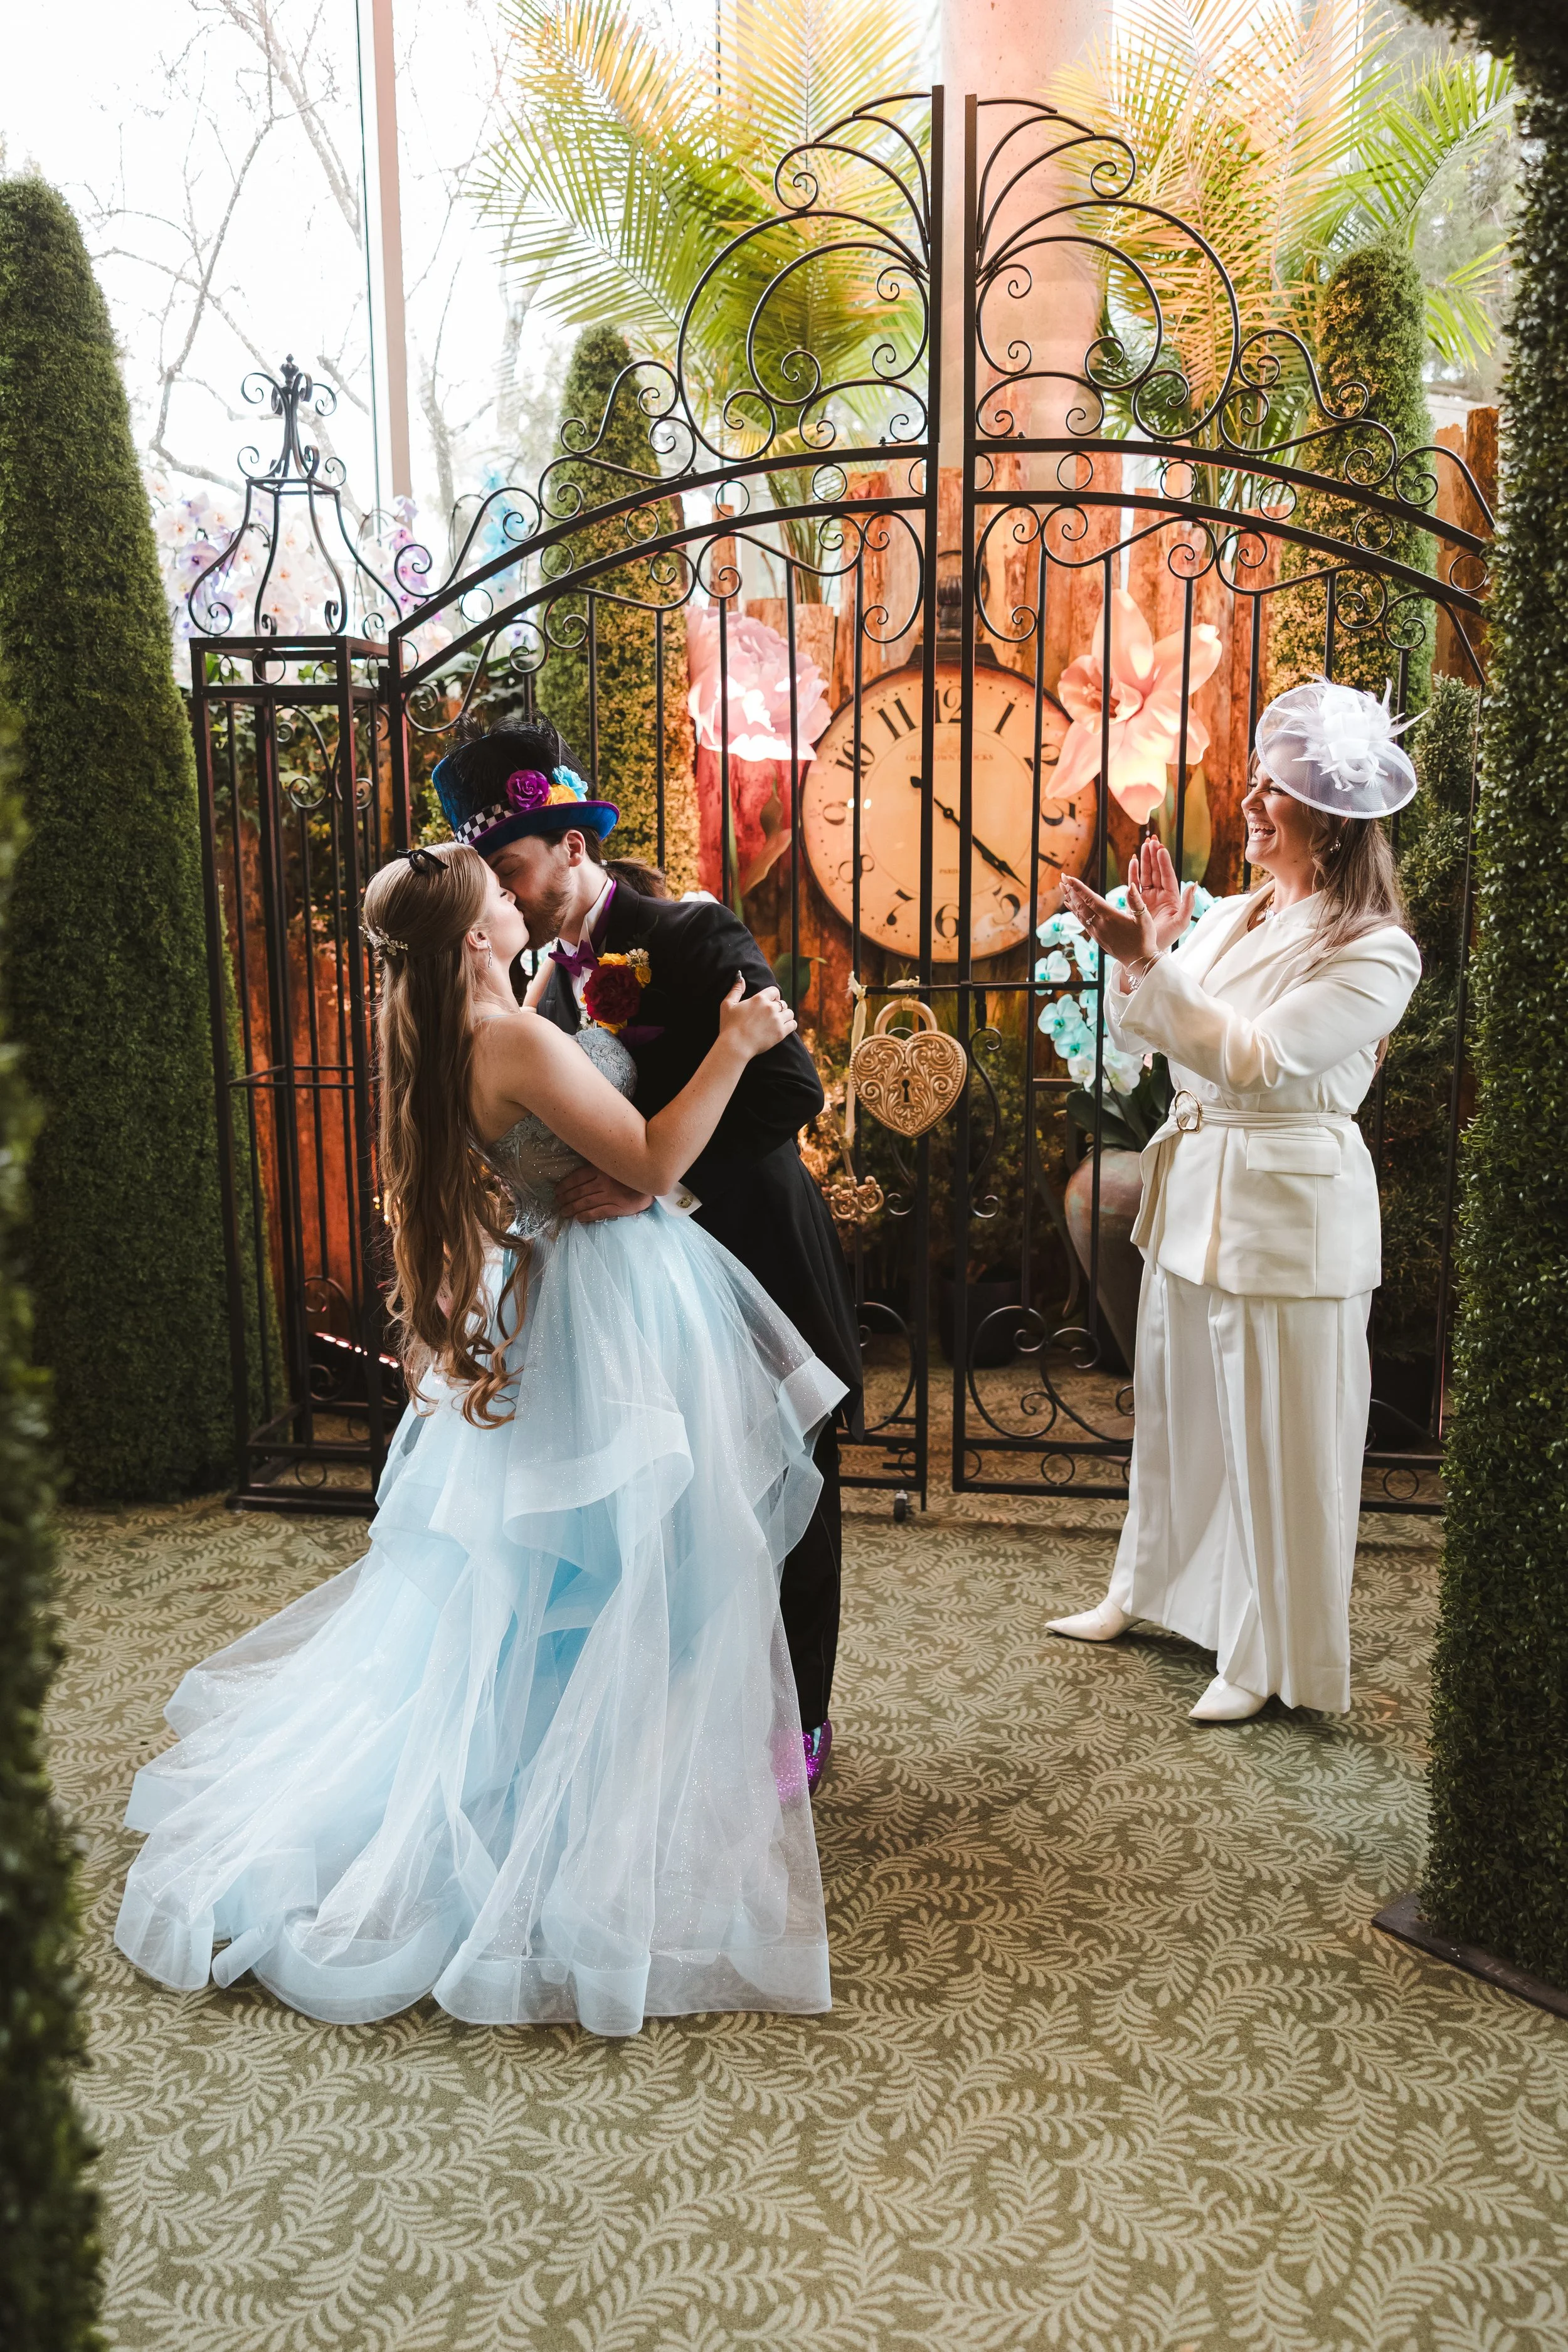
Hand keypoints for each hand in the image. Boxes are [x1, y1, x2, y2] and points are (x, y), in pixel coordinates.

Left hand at [554, 1166, 654, 1223]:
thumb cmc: (631, 1172)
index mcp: (601, 1169)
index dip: (564, 1186)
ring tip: (564, 1212)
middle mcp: (605, 1182)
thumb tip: (578, 1174)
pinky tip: (578, 1219)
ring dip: (572, 1208)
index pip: (577, 1178)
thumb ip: (598, 1167)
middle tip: (557, 1204)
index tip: (557, 1191)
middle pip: (579, 1191)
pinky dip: (587, 1216)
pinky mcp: (619, 1207)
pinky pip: (599, 1213)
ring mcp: (612, 1195)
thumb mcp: (613, 1164)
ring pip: (586, 1203)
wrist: (653, 1181)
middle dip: (565, 1199)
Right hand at [718, 973, 796, 1059]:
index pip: (775, 991)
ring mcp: (777, 1020)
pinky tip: (784, 1028)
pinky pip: (793, 1024)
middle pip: (782, 1003)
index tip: (770, 1002)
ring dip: (785, 1016)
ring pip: (789, 1013)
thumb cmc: (729, 1025)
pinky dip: (790, 1025)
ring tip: (777, 1022)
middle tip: (771, 1016)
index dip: (774, 996)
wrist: (735, 1045)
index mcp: (759, 998)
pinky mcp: (781, 1032)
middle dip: (778, 1008)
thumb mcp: (727, 1004)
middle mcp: (770, 1007)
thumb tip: (741, 977)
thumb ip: (736, 990)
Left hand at [1059, 873, 1159, 970]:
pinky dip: (1075, 912)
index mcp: (1111, 917)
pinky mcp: (1097, 938)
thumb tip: (1130, 885)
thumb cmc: (1145, 939)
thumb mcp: (1144, 918)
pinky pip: (1082, 922)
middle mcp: (1100, 925)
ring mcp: (1097, 932)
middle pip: (1081, 905)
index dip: (1079, 888)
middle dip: (1071, 891)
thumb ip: (1136, 900)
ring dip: (1071, 900)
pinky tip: (1071, 906)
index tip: (1069, 878)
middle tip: (1063, 878)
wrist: (1139, 961)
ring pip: (1079, 914)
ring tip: (1063, 888)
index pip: (1091, 899)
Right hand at [1127, 837, 1194, 952]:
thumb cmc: (1166, 938)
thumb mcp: (1181, 922)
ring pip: (1145, 874)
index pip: (1167, 875)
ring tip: (1144, 845)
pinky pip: (1134, 883)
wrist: (1147, 951)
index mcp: (1171, 898)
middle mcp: (1159, 895)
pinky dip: (1134, 871)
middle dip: (1154, 855)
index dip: (1164, 862)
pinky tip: (1134, 860)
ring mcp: (1147, 897)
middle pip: (1156, 871)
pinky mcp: (1135, 901)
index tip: (1161, 848)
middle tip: (1152, 840)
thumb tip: (1193, 884)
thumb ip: (1188, 903)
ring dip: (1145, 859)